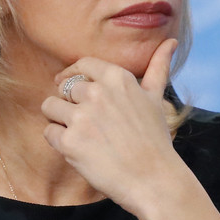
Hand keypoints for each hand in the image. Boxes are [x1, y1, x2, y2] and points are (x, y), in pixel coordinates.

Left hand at [41, 38, 179, 211]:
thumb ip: (158, 67)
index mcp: (117, 77)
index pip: (82, 65)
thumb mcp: (156, 98)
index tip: (70, 86)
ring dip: (58, 120)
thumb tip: (171, 40)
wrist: (154, 180)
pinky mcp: (70, 141)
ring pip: (49, 106)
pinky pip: (48, 132)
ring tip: (79, 134)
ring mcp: (82, 117)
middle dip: (69, 103)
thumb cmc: (155, 140)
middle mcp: (97, 92)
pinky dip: (58, 141)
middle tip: (86, 123)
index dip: (73, 75)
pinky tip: (78, 150)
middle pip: (63, 87)